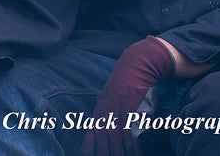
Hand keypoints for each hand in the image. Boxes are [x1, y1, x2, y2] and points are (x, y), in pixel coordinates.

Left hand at [80, 36, 174, 155]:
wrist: (133, 72)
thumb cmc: (119, 87)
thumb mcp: (104, 101)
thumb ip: (101, 118)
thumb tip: (98, 130)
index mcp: (96, 118)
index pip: (87, 144)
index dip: (86, 153)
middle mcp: (104, 122)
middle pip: (103, 151)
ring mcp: (117, 122)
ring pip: (117, 150)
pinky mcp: (131, 120)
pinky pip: (130, 143)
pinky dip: (132, 152)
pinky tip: (133, 154)